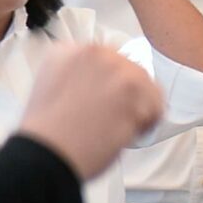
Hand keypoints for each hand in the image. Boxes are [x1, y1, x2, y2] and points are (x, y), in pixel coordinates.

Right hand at [16, 43, 163, 179]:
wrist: (47, 151)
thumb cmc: (49, 133)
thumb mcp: (55, 90)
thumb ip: (81, 79)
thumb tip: (108, 85)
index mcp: (69, 51)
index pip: (109, 62)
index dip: (111, 87)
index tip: (102, 104)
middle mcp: (92, 52)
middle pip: (132, 71)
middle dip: (128, 98)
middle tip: (111, 119)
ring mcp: (113, 66)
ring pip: (147, 87)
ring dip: (138, 111)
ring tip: (117, 128)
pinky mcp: (130, 86)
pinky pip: (156, 105)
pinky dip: (147, 123)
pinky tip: (125, 133)